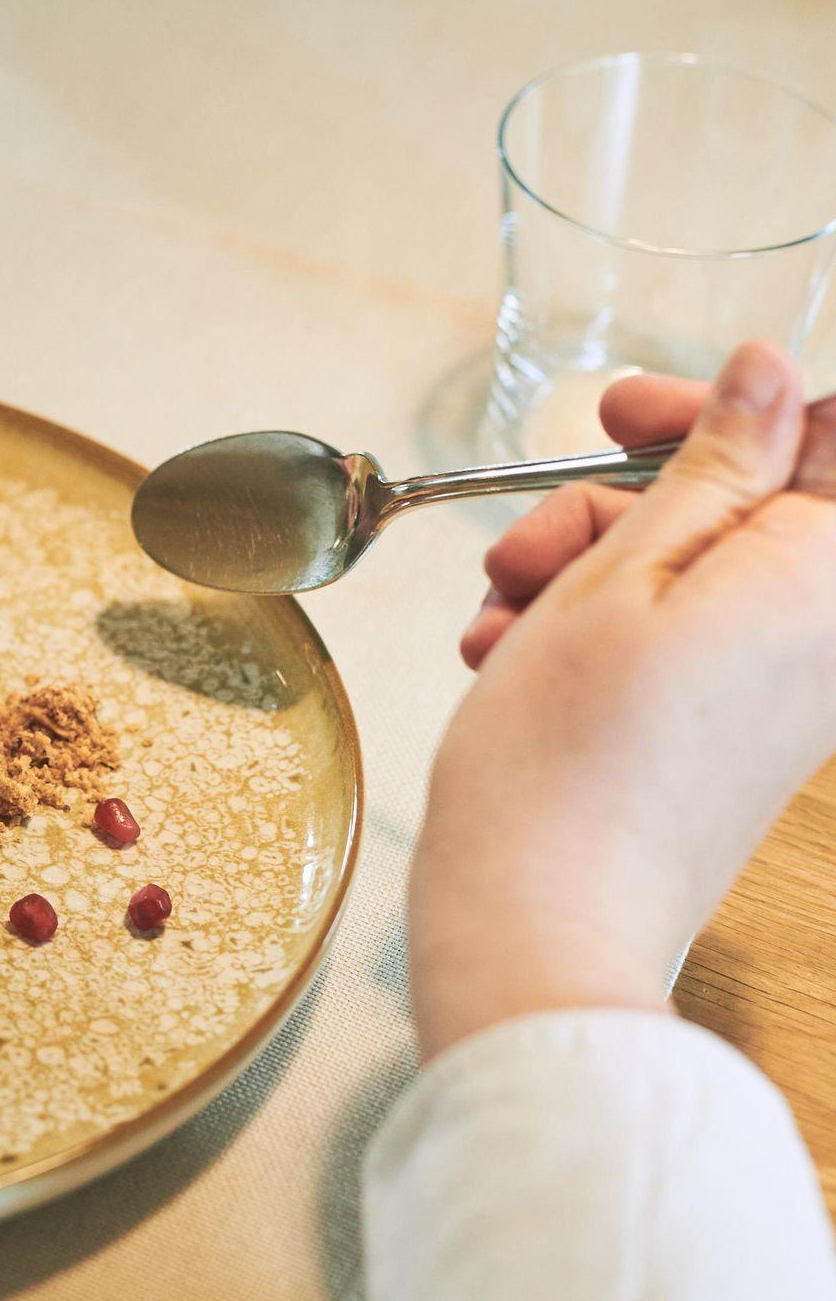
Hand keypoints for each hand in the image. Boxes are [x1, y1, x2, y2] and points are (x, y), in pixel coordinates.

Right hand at [410, 343, 835, 1055]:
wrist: (544, 925)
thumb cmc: (572, 758)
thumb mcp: (625, 572)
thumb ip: (716, 465)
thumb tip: (772, 375)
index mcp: (830, 576)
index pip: (825, 434)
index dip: (723, 408)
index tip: (623, 418)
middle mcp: (829, 636)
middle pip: (747, 506)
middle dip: (619, 505)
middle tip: (523, 535)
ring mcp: (785, 693)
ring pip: (691, 575)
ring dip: (580, 573)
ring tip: (497, 616)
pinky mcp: (738, 737)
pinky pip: (680, 643)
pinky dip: (590, 634)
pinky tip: (509, 658)